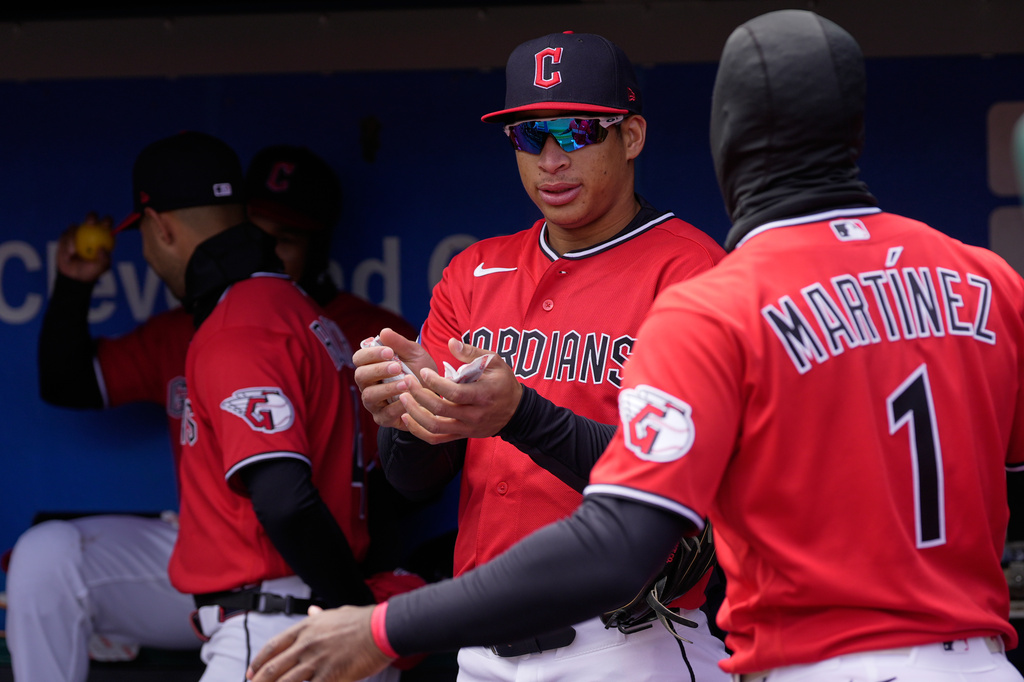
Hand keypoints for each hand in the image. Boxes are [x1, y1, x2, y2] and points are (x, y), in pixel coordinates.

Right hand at [57, 213, 113, 281]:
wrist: (74, 276)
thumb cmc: (91, 271)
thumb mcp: (101, 268)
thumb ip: (104, 260)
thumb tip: (102, 248)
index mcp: (103, 236)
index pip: (107, 224)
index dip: (107, 221)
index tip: (106, 225)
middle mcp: (90, 231)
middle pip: (91, 218)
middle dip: (92, 217)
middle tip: (91, 223)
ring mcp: (76, 232)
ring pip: (75, 227)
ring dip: (74, 238)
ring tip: (73, 253)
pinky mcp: (65, 236)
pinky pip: (65, 235)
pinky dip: (67, 244)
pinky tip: (69, 253)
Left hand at [247, 604, 392, 681]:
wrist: (382, 629)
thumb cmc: (362, 621)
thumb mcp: (335, 614)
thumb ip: (319, 616)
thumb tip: (311, 610)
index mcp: (306, 628)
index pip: (272, 647)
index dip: (258, 662)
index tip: (250, 672)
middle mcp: (306, 644)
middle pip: (273, 668)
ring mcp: (317, 661)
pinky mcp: (330, 676)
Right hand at [353, 328, 436, 429]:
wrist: (436, 394)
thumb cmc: (420, 371)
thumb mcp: (414, 354)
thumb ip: (400, 344)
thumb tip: (384, 332)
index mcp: (371, 366)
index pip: (359, 358)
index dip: (371, 354)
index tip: (390, 352)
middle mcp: (368, 385)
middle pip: (360, 376)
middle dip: (378, 370)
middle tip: (397, 367)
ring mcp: (374, 403)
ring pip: (369, 396)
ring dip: (387, 388)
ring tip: (406, 383)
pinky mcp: (383, 418)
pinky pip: (385, 414)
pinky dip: (397, 406)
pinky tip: (410, 399)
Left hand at [399, 337, 521, 443]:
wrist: (516, 411)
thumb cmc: (503, 382)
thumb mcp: (494, 362)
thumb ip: (471, 352)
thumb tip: (451, 342)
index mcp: (483, 395)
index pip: (454, 392)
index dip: (435, 383)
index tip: (423, 371)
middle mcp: (474, 415)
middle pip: (440, 410)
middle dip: (419, 395)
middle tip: (406, 381)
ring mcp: (467, 428)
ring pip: (435, 427)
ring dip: (415, 414)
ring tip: (402, 398)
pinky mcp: (461, 435)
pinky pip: (436, 438)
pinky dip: (419, 431)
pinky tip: (407, 417)